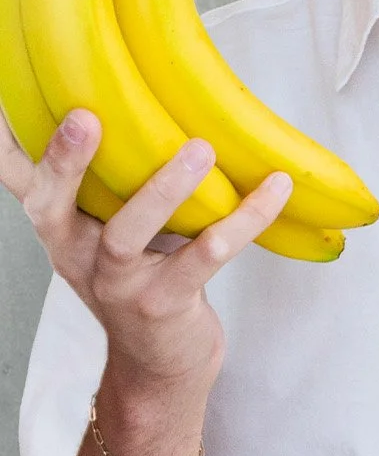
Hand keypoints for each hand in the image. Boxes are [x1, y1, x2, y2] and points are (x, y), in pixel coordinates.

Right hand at [0, 108, 292, 397]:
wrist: (160, 362)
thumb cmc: (137, 274)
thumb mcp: (105, 228)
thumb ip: (103, 179)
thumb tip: (130, 93)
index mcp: (60, 226)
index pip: (21, 183)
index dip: (5, 148)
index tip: (0, 109)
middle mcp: (76, 253)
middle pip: (54, 207)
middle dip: (65, 162)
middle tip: (85, 116)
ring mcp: (118, 283)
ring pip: (129, 234)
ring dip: (164, 189)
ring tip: (198, 148)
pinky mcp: (165, 303)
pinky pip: (206, 256)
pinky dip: (245, 218)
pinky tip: (275, 187)